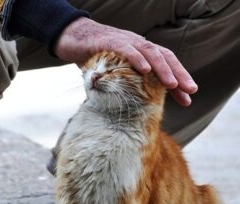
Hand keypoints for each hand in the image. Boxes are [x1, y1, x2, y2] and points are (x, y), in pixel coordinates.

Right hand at [54, 17, 197, 105]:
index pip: (165, 64)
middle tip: (190, 91)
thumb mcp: (112, 72)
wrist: (72, 38)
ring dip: (163, 68)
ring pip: (150, 52)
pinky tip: (146, 70)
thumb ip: (124, 84)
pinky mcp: (110, 41)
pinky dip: (137, 59)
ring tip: (173, 84)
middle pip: (164, 56)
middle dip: (179, 74)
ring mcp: (125, 41)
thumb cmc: (93, 56)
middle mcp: (137, 44)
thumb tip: (132, 106)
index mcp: (140, 52)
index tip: (187, 99)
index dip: (178, 80)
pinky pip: (126, 49)